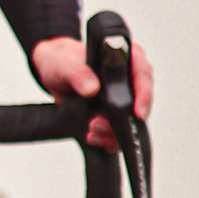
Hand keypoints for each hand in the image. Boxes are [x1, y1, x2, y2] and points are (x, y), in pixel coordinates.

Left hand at [31, 32, 152, 152]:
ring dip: (112, 132)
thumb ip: (78, 73)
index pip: (143, 74)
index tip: (138, 112)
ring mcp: (123, 99)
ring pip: (130, 122)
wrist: (55, 74)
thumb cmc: (64, 61)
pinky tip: (92, 137)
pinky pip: (118, 133)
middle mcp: (129, 79)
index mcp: (125, 58)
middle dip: (123, 120)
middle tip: (98, 124)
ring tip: (91, 132)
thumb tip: (92, 88)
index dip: (144, 94)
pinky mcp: (113, 115)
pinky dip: (107, 139)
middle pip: (140, 104)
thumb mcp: (66, 63)